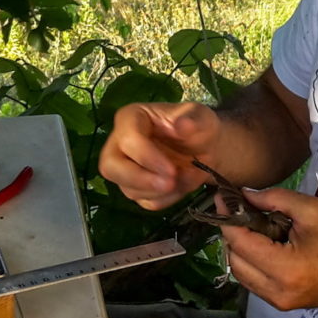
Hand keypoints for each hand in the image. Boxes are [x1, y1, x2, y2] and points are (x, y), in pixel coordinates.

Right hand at [99, 102, 220, 209]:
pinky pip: (143, 201)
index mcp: (131, 118)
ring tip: (185, 179)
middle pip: (110, 167)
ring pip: (127, 188)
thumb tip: (182, 124)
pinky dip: (165, 200)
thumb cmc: (198, 127)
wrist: (207, 148)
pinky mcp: (135, 187)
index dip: (146, 157)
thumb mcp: (200, 116)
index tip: (171, 170)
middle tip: (169, 184)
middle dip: (140, 180)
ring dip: (159, 192)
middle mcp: (120, 143)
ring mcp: (125, 168)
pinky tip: (181, 187)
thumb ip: (193, 119)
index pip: (127, 139)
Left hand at [219, 187, 317, 310]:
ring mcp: (278, 302)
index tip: (222, 196)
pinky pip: (253, 281)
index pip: (239, 241)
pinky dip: (250, 261)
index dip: (227, 216)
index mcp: (283, 269)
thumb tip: (245, 194)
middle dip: (231, 232)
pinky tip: (261, 243)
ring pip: (240, 273)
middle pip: (234, 259)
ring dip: (238, 248)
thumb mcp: (312, 210)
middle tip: (238, 209)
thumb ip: (275, 199)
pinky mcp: (283, 304)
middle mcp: (275, 291)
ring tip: (250, 224)